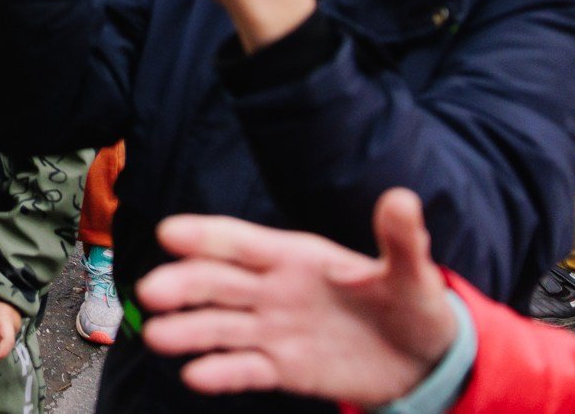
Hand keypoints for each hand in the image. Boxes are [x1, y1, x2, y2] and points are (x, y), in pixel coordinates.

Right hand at [136, 189, 459, 405]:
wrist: (423, 362)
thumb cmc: (411, 306)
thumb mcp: (411, 274)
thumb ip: (401, 240)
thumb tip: (402, 197)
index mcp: (295, 257)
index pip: (242, 243)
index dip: (206, 237)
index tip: (169, 233)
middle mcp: (272, 290)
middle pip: (218, 283)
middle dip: (183, 285)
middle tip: (152, 293)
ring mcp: (273, 330)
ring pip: (220, 327)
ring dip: (188, 330)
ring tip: (157, 337)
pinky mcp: (282, 369)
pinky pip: (245, 370)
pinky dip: (220, 373)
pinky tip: (195, 376)